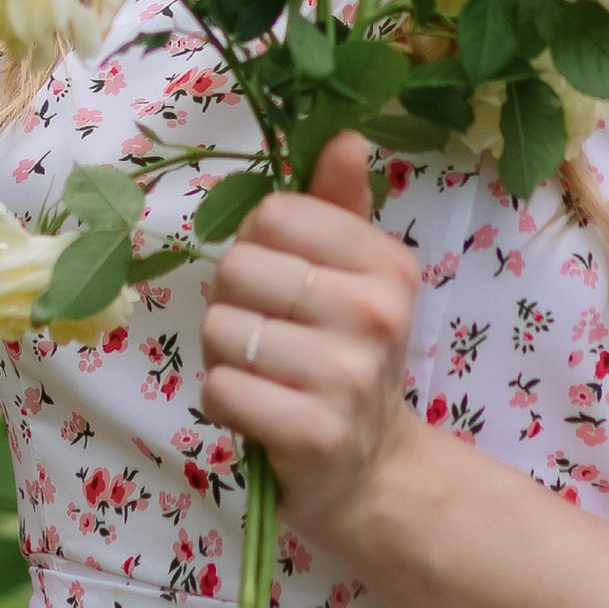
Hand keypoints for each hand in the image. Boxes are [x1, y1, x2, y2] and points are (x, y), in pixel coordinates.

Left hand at [199, 131, 422, 557]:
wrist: (370, 472)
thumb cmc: (348, 359)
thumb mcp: (356, 279)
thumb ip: (339, 207)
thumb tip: (343, 135)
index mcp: (388, 265)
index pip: (274, 215)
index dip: (254, 244)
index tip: (276, 280)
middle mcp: (377, 314)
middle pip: (238, 268)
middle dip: (232, 304)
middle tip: (266, 337)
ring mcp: (347, 377)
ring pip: (223, 330)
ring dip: (223, 357)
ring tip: (262, 375)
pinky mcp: (313, 433)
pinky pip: (220, 388)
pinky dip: (222, 402)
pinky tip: (256, 412)